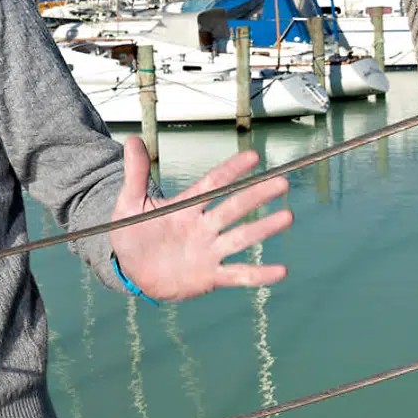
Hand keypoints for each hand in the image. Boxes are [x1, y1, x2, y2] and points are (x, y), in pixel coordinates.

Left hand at [109, 136, 290, 301]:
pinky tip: (281, 271)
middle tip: (281, 182)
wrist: (132, 270)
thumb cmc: (132, 234)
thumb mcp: (129, 204)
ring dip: (263, 228)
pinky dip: (259, 274)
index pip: (213, 184)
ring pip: (240, 237)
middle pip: (233, 207)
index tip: (253, 157)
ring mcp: (209, 251)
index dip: (231, 170)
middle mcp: (204, 226)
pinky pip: (238, 275)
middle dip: (256, 195)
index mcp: (186, 207)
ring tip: (288, 217)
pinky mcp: (210, 276)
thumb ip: (135, 174)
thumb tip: (132, 141)